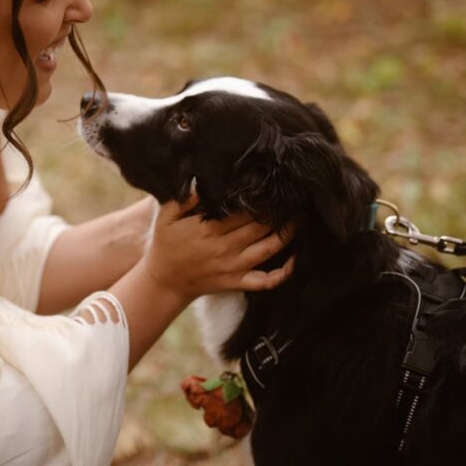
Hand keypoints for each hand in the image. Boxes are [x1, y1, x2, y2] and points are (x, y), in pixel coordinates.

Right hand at [143, 195, 293, 301]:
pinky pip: (265, 281)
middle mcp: (225, 248)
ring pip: (269, 249)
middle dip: (280, 212)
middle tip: (295, 198)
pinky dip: (283, 273)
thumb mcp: (166, 216)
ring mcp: (234, 267)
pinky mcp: (237, 282)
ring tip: (300, 219)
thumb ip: (183, 198)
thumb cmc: (166, 243)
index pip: (243, 211)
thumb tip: (202, 183)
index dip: (261, 198)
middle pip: (261, 227)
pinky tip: (296, 260)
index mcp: (209, 229)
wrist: (165, 280)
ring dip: (287, 234)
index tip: (273, 187)